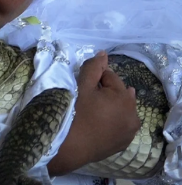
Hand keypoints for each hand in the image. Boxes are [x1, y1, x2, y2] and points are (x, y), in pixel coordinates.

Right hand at [47, 51, 139, 175]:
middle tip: (87, 100)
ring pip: (119, 108)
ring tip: (92, 111)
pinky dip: (112, 119)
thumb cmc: (75, 113)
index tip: (83, 87)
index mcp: (125, 98)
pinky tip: (98, 123)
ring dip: (109, 105)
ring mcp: (129, 132)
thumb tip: (103, 54)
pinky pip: (119, 123)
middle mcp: (134, 115)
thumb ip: (94, 67)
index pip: (110, 76)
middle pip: (118, 92)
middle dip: (105, 91)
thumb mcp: (83, 85)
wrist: (68, 147)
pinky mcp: (123, 143)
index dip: (95, 78)